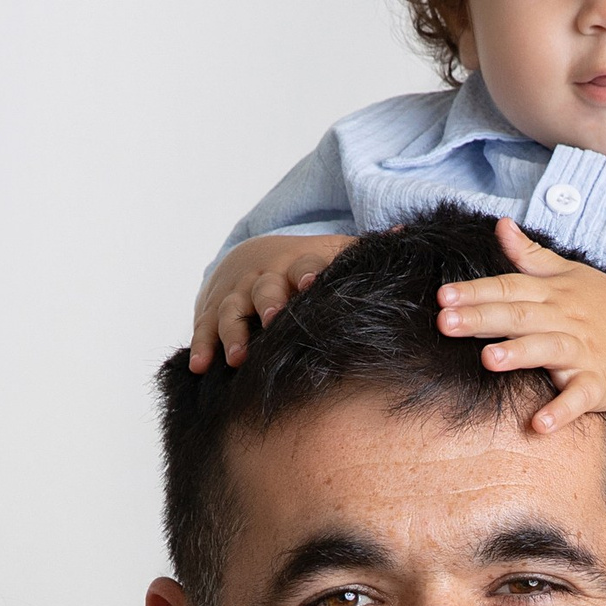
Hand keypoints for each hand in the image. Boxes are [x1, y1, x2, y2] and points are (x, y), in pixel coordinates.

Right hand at [189, 233, 353, 369]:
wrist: (251, 258)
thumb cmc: (303, 267)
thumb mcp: (332, 253)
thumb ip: (362, 252)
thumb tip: (403, 237)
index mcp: (297, 265)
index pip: (305, 264)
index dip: (309, 272)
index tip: (314, 283)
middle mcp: (264, 278)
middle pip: (265, 288)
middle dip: (269, 303)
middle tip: (274, 320)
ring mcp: (236, 295)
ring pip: (232, 311)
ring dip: (233, 333)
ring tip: (237, 358)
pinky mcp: (212, 310)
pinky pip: (204, 329)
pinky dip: (203, 347)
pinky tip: (202, 368)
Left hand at [434, 219, 605, 432]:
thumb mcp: (571, 274)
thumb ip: (531, 257)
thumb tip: (501, 226)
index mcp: (554, 294)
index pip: (509, 289)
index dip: (475, 293)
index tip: (442, 297)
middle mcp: (566, 320)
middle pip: (520, 317)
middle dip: (482, 319)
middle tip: (445, 323)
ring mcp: (584, 352)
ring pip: (549, 350)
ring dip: (519, 355)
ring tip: (487, 360)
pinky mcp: (600, 384)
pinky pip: (580, 397)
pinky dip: (562, 410)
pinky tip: (540, 424)